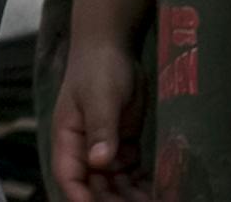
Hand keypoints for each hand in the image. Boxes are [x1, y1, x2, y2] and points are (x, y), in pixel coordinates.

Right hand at [52, 33, 149, 201]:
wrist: (113, 45)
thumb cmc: (98, 66)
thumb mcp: (99, 96)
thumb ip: (100, 129)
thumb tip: (99, 163)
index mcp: (69, 137)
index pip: (69, 176)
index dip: (82, 198)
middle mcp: (84, 149)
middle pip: (96, 188)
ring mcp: (105, 149)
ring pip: (116, 187)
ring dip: (133, 199)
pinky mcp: (123, 146)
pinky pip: (132, 177)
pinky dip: (144, 188)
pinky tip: (162, 193)